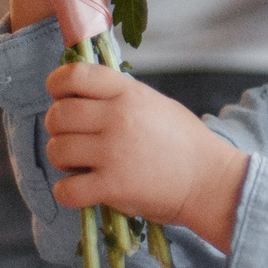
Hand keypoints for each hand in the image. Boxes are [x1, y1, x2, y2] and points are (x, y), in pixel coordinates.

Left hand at [44, 61, 249, 248]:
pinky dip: (67, 192)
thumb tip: (80, 93)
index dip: (57, 84)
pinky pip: (66, 189)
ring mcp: (114, 152)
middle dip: (58, 128)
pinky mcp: (113, 187)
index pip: (76, 75)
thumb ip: (119, 96)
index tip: (59, 95)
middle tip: (72, 138)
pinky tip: (82, 190)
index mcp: (129, 93)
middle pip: (59, 115)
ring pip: (57, 150)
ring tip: (80, 165)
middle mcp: (118, 118)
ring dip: (62, 160)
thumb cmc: (185, 142)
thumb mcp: (156, 103)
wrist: (210, 181)